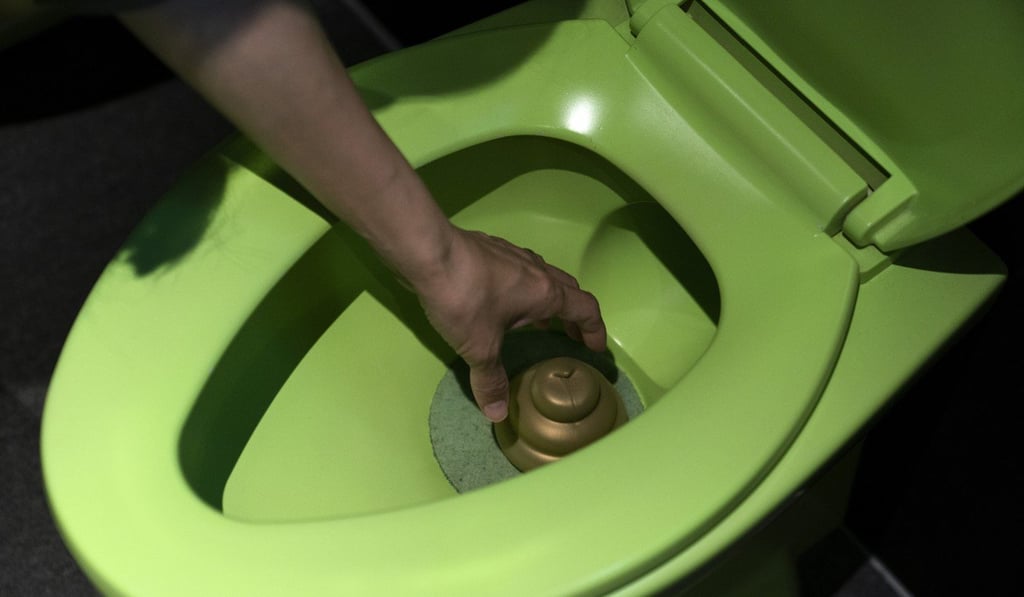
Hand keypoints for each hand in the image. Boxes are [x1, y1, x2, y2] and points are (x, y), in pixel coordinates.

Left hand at [413, 228, 606, 421]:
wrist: (428, 253)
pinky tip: (502, 299)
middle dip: (574, 315)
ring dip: (549, 298)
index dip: (595, 330)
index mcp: (545, 293)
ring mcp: (513, 255)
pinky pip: (519, 269)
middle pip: (569, 290)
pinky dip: (524, 287)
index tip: (595, 348)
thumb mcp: (479, 347)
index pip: (586, 309)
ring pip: (544, 276)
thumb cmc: (464, 299)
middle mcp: (536, 270)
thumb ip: (491, 380)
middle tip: (570, 336)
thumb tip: (498, 413)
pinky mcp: (490, 249)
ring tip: (539, 320)